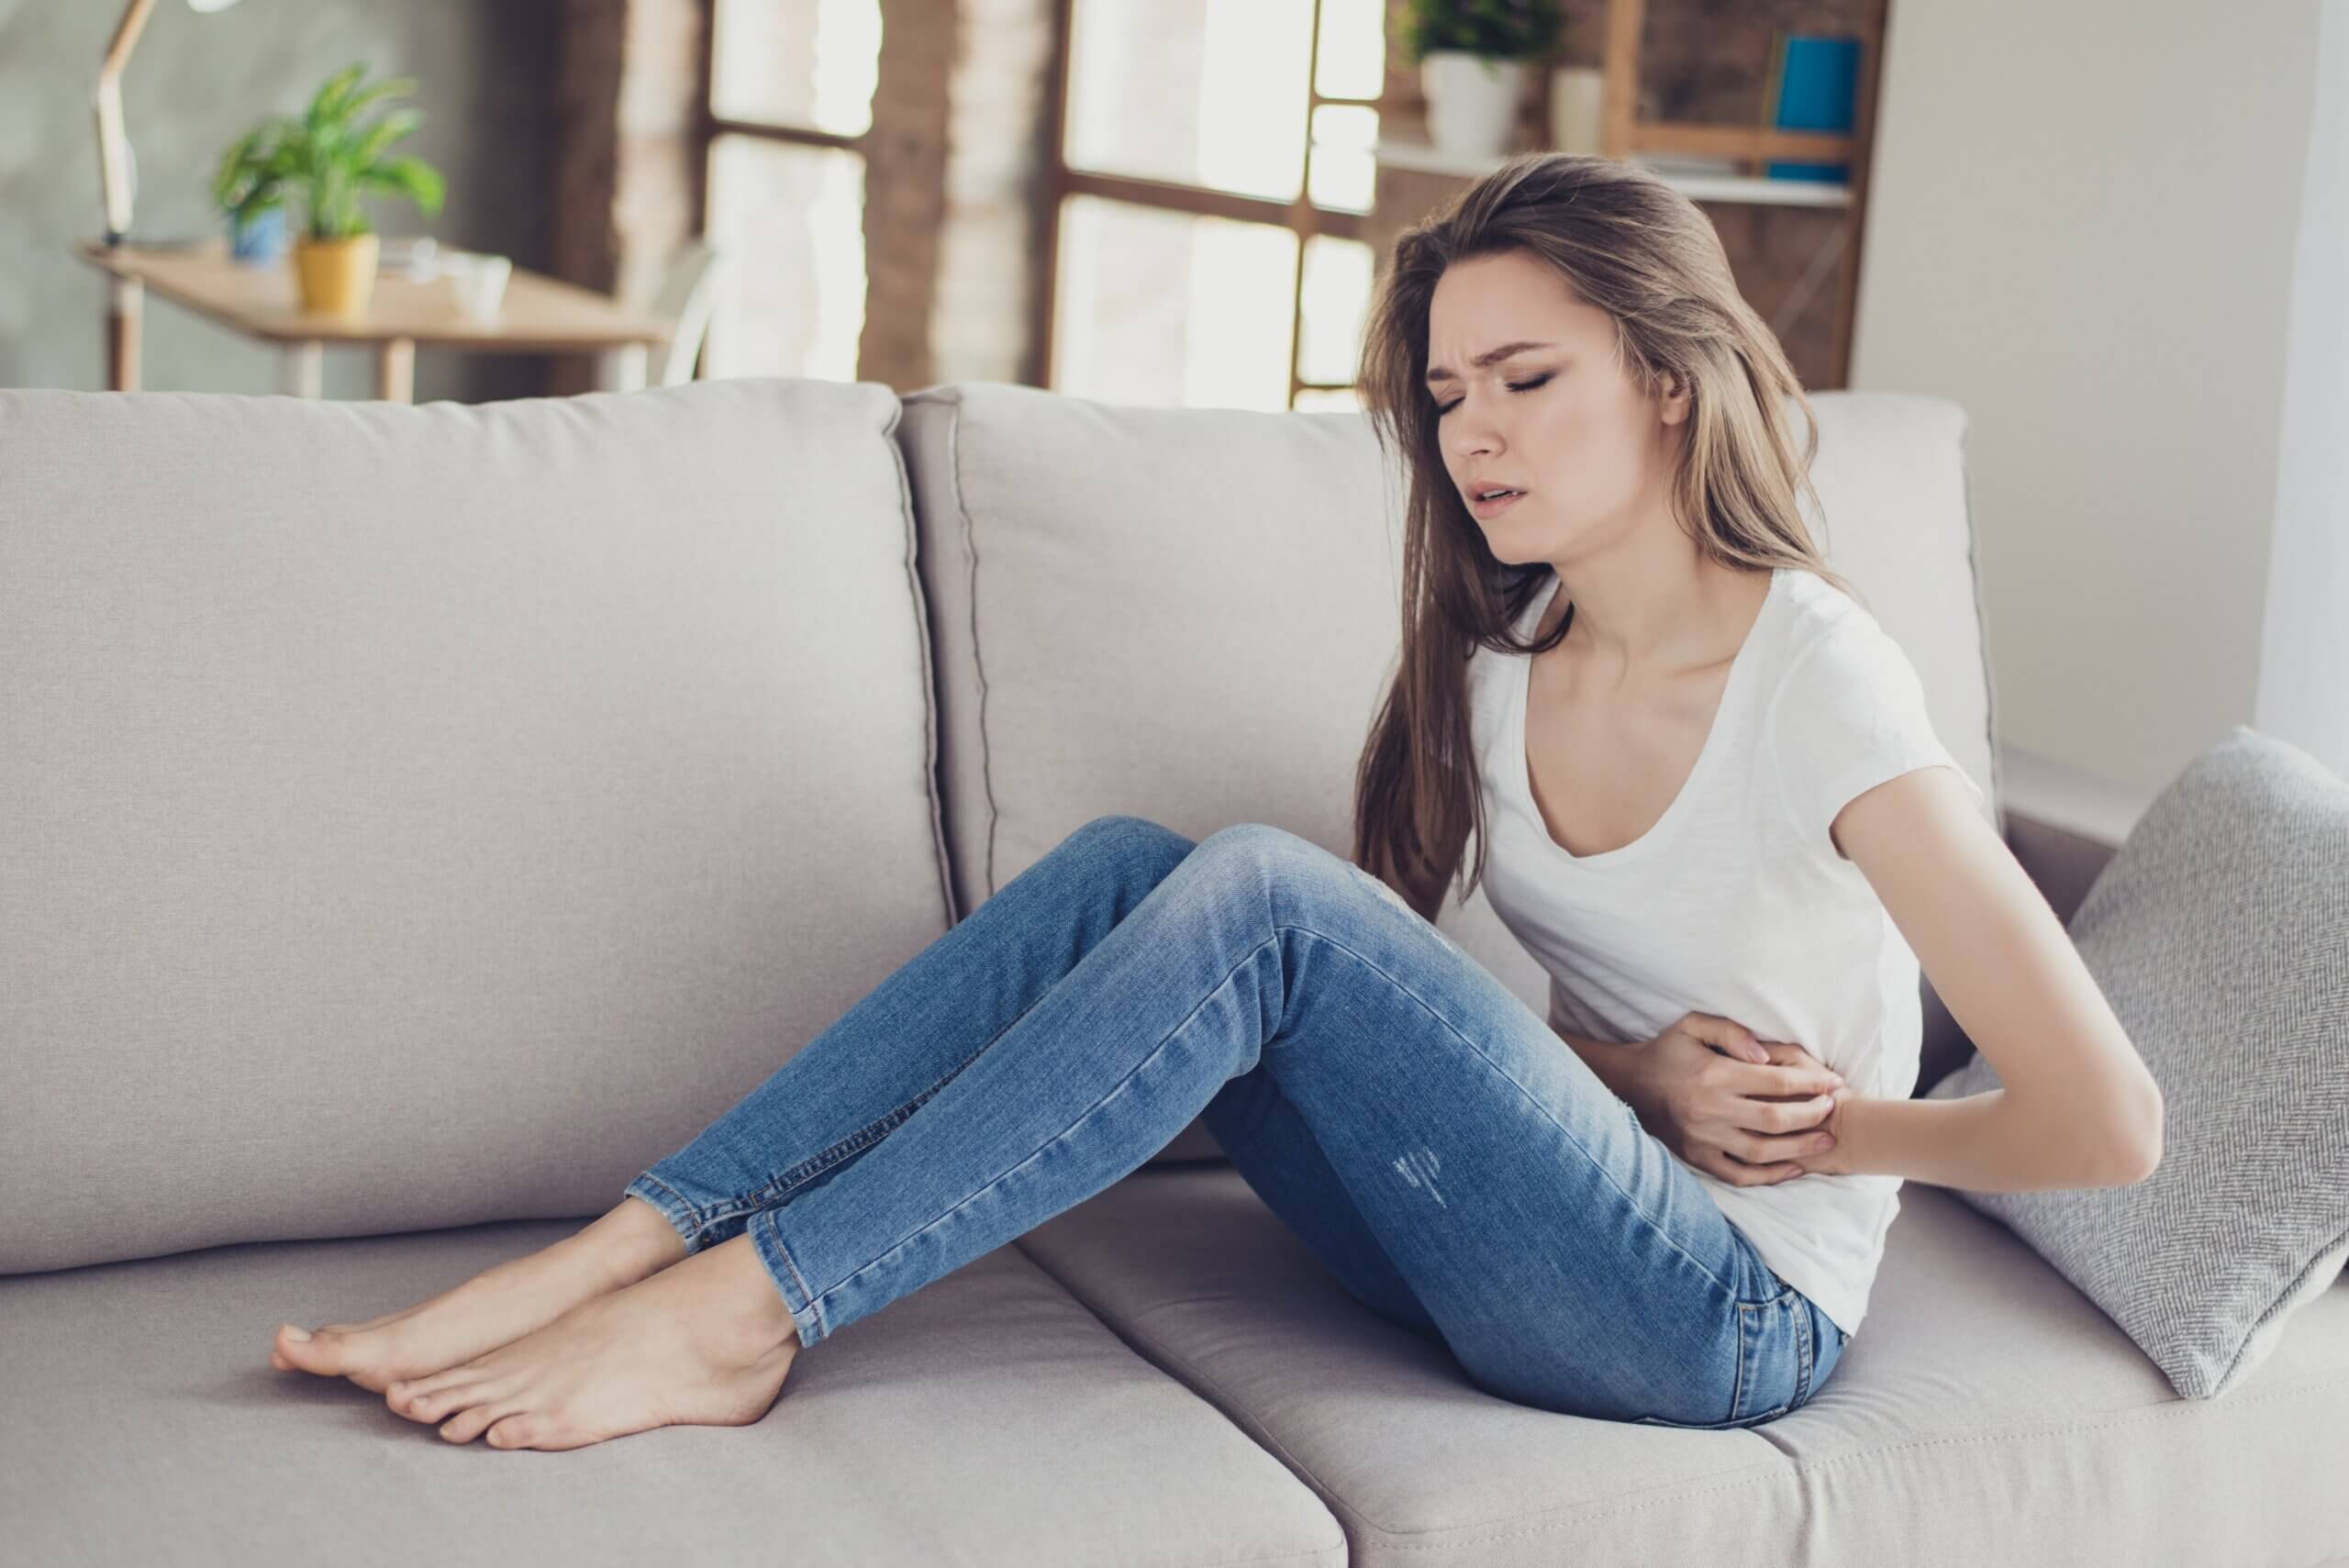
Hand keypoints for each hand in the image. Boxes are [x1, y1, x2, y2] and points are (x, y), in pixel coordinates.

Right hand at [1627, 1012, 1848, 1186]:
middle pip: (1776, 1118)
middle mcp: (1711, 1109)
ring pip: (1763, 1151)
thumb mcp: (1694, 1025)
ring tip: (1825, 1139)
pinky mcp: (1699, 1158)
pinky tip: (1793, 1167)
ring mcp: (1704, 1138)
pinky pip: (1740, 1174)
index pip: (1776, 1081)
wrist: (1630, 1085)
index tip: (1833, 1082)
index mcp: (1715, 1075)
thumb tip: (1765, 1056)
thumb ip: (1732, 1033)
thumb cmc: (1669, 1051)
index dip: (1811, 1082)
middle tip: (1831, 1109)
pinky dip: (1770, 1175)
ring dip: (1800, 1147)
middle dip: (1812, 1114)